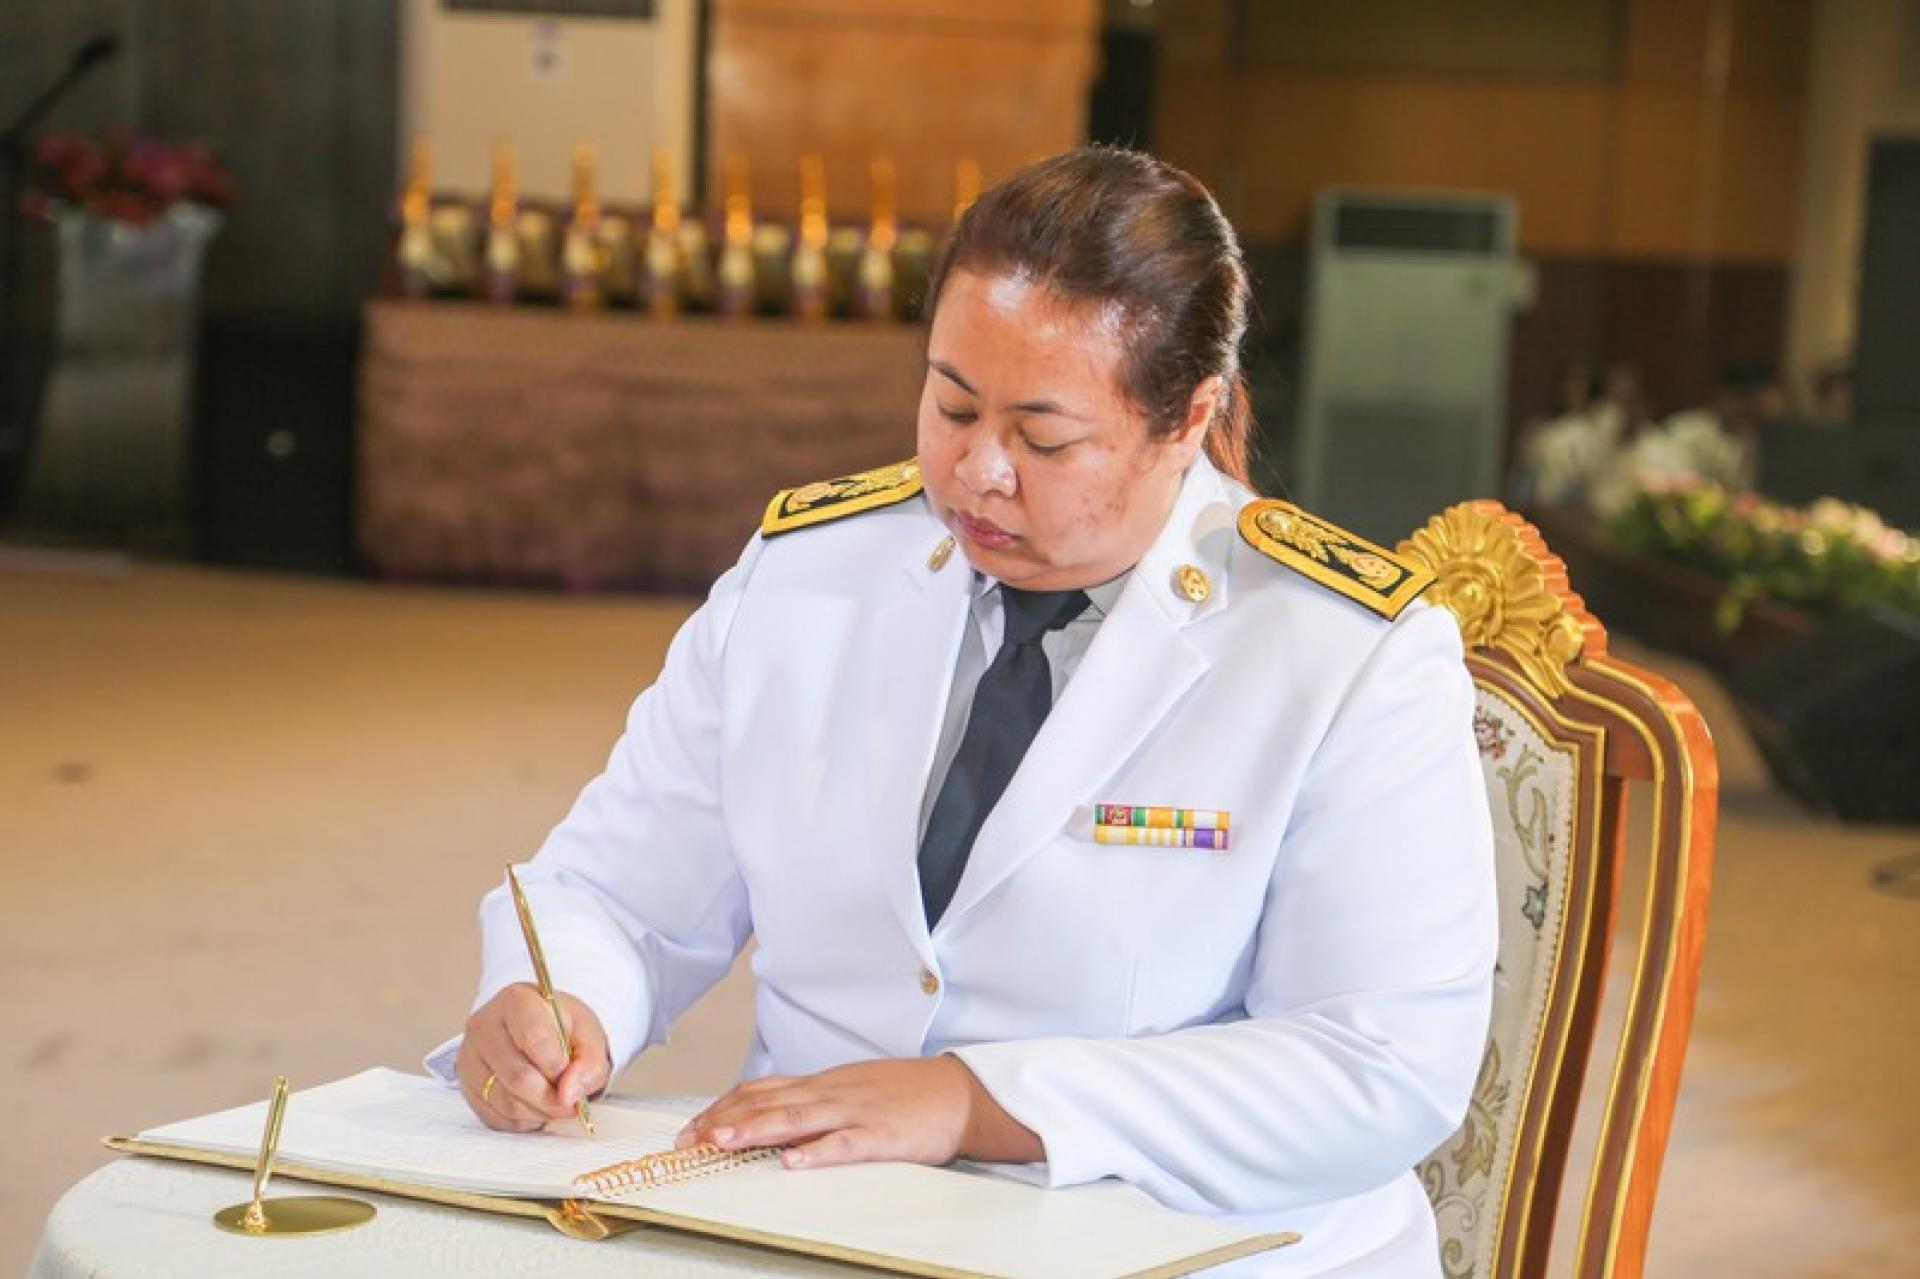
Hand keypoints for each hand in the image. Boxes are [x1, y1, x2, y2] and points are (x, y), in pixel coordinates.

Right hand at [456, 984, 609, 1131]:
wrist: (535, 1029)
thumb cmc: (561, 1028)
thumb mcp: (588, 1034)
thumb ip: (590, 1062)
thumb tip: (569, 1094)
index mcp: (516, 1000)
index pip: (534, 1038)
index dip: (558, 1068)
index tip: (574, 1081)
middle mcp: (484, 1026)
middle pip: (518, 1076)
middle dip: (551, 1099)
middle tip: (570, 1104)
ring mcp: (470, 1057)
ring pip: (506, 1102)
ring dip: (539, 1112)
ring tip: (554, 1102)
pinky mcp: (466, 1086)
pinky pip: (495, 1117)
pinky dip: (522, 1120)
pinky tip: (534, 1105)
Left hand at [675, 1056, 1043, 1169]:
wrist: (959, 1093)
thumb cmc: (906, 1093)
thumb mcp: (851, 1088)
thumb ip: (813, 1099)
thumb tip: (770, 1113)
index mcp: (822, 1084)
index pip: (760, 1090)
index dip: (722, 1107)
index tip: (692, 1125)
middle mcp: (830, 1093)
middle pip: (768, 1102)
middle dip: (724, 1121)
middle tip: (689, 1139)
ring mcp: (854, 1112)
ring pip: (797, 1118)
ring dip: (756, 1130)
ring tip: (723, 1142)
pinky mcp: (881, 1135)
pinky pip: (845, 1144)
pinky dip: (817, 1152)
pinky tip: (794, 1162)